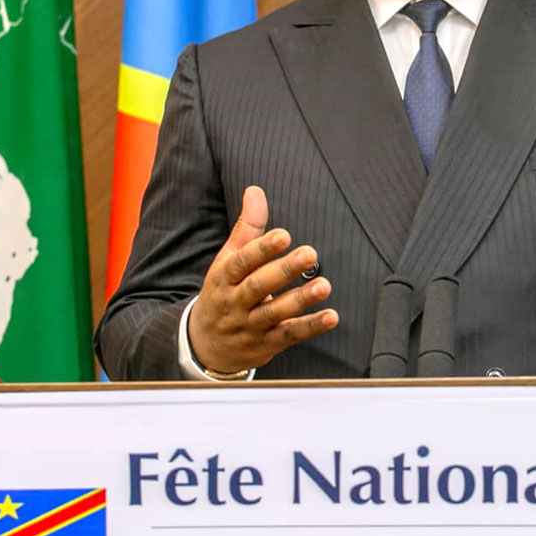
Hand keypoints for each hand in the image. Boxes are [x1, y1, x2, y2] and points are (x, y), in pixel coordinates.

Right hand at [188, 185, 337, 372]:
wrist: (205, 345)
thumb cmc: (224, 291)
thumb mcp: (228, 259)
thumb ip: (247, 227)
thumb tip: (255, 190)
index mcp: (224, 277)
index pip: (242, 262)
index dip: (262, 248)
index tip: (284, 235)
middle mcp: (235, 302)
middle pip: (258, 286)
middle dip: (284, 270)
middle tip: (310, 253)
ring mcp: (250, 326)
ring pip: (274, 313)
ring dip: (300, 300)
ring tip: (324, 285)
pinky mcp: (266, 344)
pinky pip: (289, 335)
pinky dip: (310, 326)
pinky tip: (330, 316)